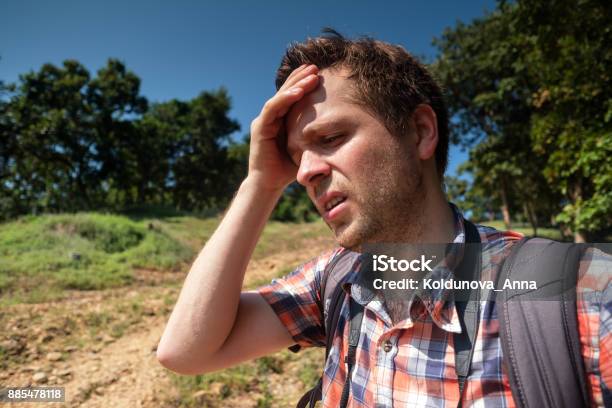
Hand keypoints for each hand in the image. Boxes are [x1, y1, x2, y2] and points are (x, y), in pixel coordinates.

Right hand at [248, 64, 319, 190]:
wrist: (269, 185)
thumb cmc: (287, 170)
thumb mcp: (306, 149)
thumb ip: (315, 138)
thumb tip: (338, 133)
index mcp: (280, 121)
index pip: (292, 97)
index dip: (303, 83)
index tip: (318, 73)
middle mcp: (271, 118)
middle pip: (286, 92)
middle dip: (300, 78)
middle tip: (316, 67)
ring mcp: (264, 122)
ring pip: (280, 97)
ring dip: (295, 84)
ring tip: (310, 75)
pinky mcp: (260, 128)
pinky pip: (272, 108)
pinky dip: (284, 98)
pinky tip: (297, 91)